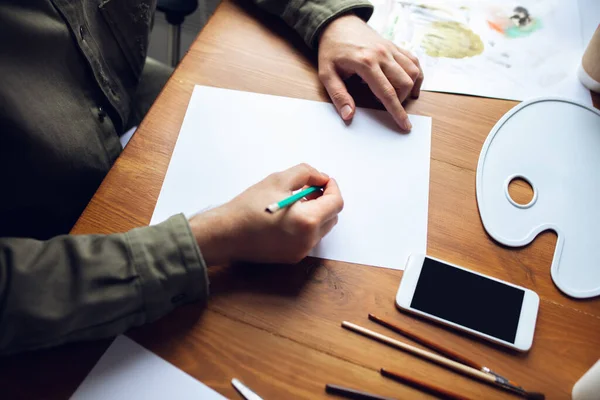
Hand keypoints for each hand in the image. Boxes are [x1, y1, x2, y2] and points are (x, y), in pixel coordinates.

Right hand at [188, 164, 343, 265]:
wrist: (225, 234)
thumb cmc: (248, 207)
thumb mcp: (278, 180)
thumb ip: (306, 173)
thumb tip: (321, 177)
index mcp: (307, 220)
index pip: (336, 203)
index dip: (332, 188)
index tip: (324, 180)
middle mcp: (308, 240)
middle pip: (332, 217)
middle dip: (326, 200)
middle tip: (310, 188)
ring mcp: (301, 251)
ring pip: (321, 228)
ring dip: (316, 212)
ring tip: (297, 201)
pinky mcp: (292, 257)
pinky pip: (308, 238)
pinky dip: (306, 225)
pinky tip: (288, 216)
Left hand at [317, 14, 423, 130]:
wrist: (338, 23)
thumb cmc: (331, 50)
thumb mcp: (327, 74)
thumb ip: (338, 95)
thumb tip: (349, 115)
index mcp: (366, 63)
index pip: (387, 93)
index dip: (397, 112)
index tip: (405, 125)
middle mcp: (382, 55)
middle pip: (404, 83)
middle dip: (400, 100)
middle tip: (386, 104)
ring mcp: (390, 49)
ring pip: (413, 71)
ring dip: (409, 87)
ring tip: (397, 95)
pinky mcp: (394, 46)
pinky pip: (413, 60)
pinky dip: (415, 73)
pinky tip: (408, 82)